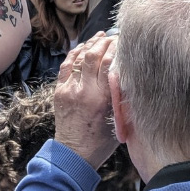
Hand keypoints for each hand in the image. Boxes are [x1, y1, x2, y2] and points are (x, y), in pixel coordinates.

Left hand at [54, 34, 118, 168]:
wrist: (74, 154)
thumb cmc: (101, 142)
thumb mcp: (119, 120)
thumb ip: (122, 97)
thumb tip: (130, 75)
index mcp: (101, 98)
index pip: (109, 63)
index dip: (116, 48)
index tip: (123, 41)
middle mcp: (84, 90)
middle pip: (93, 55)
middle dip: (104, 42)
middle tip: (113, 36)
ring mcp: (69, 89)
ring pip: (79, 57)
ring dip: (90, 44)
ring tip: (100, 37)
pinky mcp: (60, 91)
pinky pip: (67, 65)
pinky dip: (75, 54)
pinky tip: (83, 47)